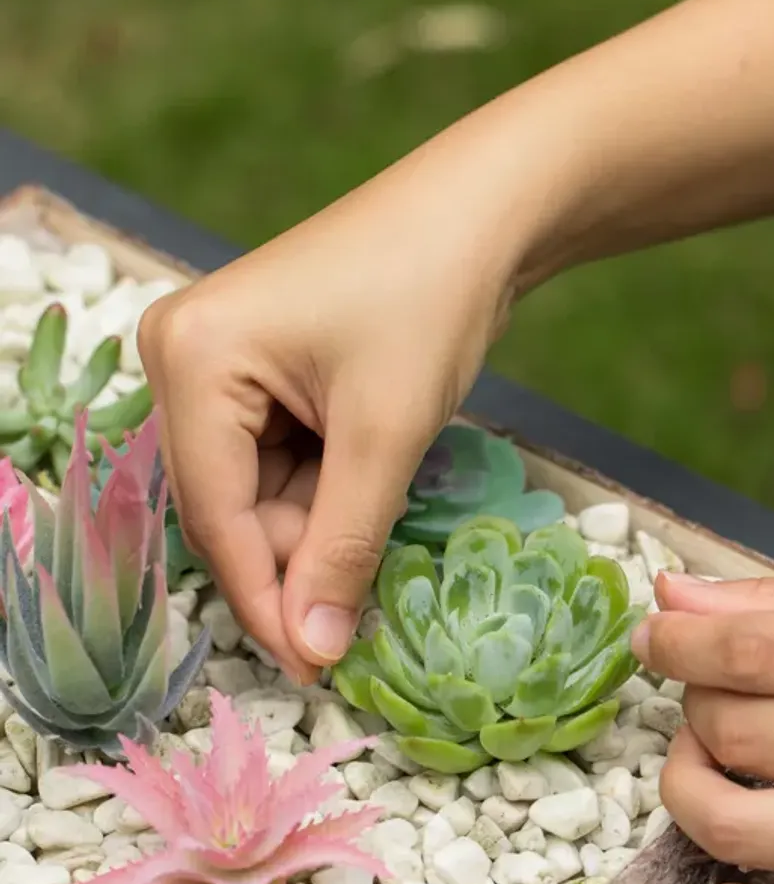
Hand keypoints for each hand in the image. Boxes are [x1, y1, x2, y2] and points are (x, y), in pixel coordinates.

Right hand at [137, 139, 534, 681]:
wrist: (480, 211)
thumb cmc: (431, 301)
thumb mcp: (386, 436)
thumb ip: (344, 548)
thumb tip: (312, 652)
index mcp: (190, 360)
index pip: (216, 516)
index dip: (266, 602)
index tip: (312, 672)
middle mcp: (183, 359)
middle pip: (229, 507)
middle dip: (296, 561)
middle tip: (356, 620)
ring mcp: (220, 364)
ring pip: (260, 492)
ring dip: (319, 528)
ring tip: (383, 527)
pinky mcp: (261, 371)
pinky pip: (282, 462)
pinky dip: (328, 494)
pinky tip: (373, 490)